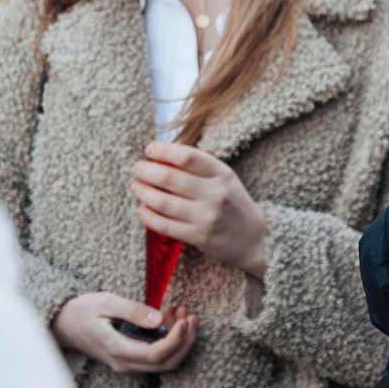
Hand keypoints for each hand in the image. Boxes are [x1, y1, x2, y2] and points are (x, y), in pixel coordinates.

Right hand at [52, 293, 198, 374]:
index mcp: (118, 349)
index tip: (186, 319)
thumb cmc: (82, 310)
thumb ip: (133, 311)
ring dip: (180, 341)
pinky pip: (156, 357)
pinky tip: (171, 319)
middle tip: (192, 316)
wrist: (63, 325)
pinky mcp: (130, 360)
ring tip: (184, 313)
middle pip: (167, 363)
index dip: (177, 339)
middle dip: (186, 341)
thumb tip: (160, 318)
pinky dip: (170, 341)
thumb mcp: (106, 302)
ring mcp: (127, 365)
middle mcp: (125, 364)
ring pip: (165, 363)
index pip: (157, 354)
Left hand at [134, 142, 269, 278]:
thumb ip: (198, 167)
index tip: (149, 149)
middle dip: (146, 171)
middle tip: (136, 168)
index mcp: (222, 173)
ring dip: (143, 192)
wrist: (252, 238)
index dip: (163, 151)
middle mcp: (215, 193)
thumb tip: (161, 156)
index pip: (187, 156)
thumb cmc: (232, 202)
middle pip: (171, 178)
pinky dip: (148, 217)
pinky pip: (166, 226)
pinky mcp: (199, 237)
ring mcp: (207, 217)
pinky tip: (140, 210)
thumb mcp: (224, 177)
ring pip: (164, 202)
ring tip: (135, 187)